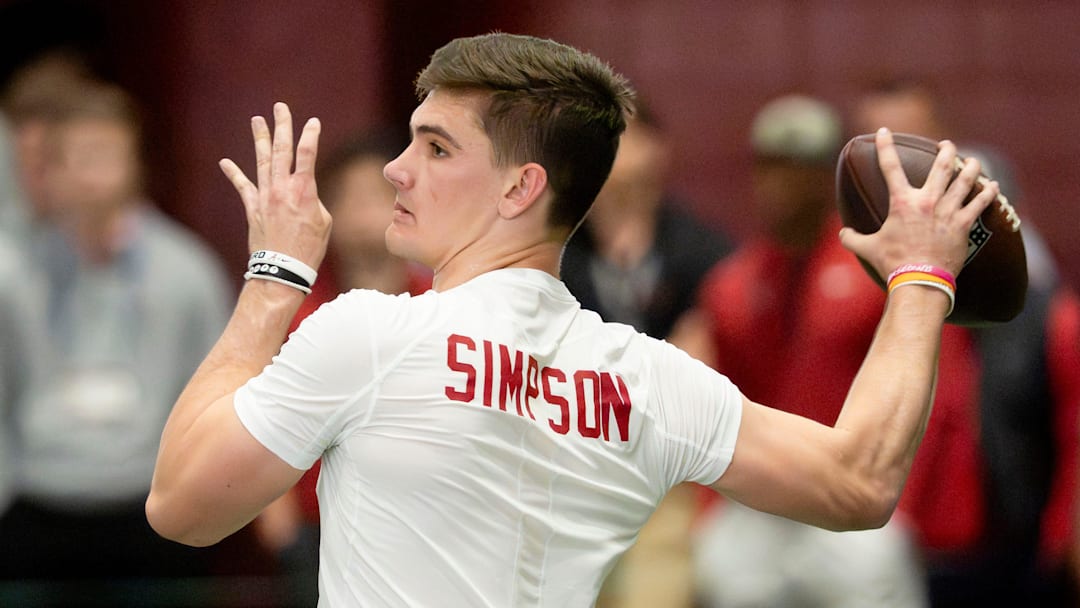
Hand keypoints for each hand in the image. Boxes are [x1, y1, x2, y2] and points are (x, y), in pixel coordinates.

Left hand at [219, 102, 331, 270]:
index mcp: (304, 190)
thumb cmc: (309, 248)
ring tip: (257, 121)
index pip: (307, 153)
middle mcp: (282, 188)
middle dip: (282, 126)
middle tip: (280, 108)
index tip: (313, 121)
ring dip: (260, 139)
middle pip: (282, 150)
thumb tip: (302, 194)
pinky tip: (225, 162)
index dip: (310, 135)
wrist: (283, 269)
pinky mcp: (253, 209)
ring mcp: (264, 197)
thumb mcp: (323, 222)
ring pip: (262, 161)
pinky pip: (242, 187)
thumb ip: (313, 201)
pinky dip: (234, 173)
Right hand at [839, 128, 999, 278]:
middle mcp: (927, 201)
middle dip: (946, 151)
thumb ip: (852, 238)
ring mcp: (948, 212)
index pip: (890, 167)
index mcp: (902, 202)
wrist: (919, 280)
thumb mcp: (867, 249)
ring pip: (965, 180)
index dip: (885, 146)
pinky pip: (980, 204)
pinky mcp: (964, 225)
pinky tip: (993, 185)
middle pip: (942, 166)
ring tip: (974, 160)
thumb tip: (843, 233)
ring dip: (971, 167)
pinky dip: (988, 193)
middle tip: (946, 144)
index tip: (884, 131)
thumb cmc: (892, 263)